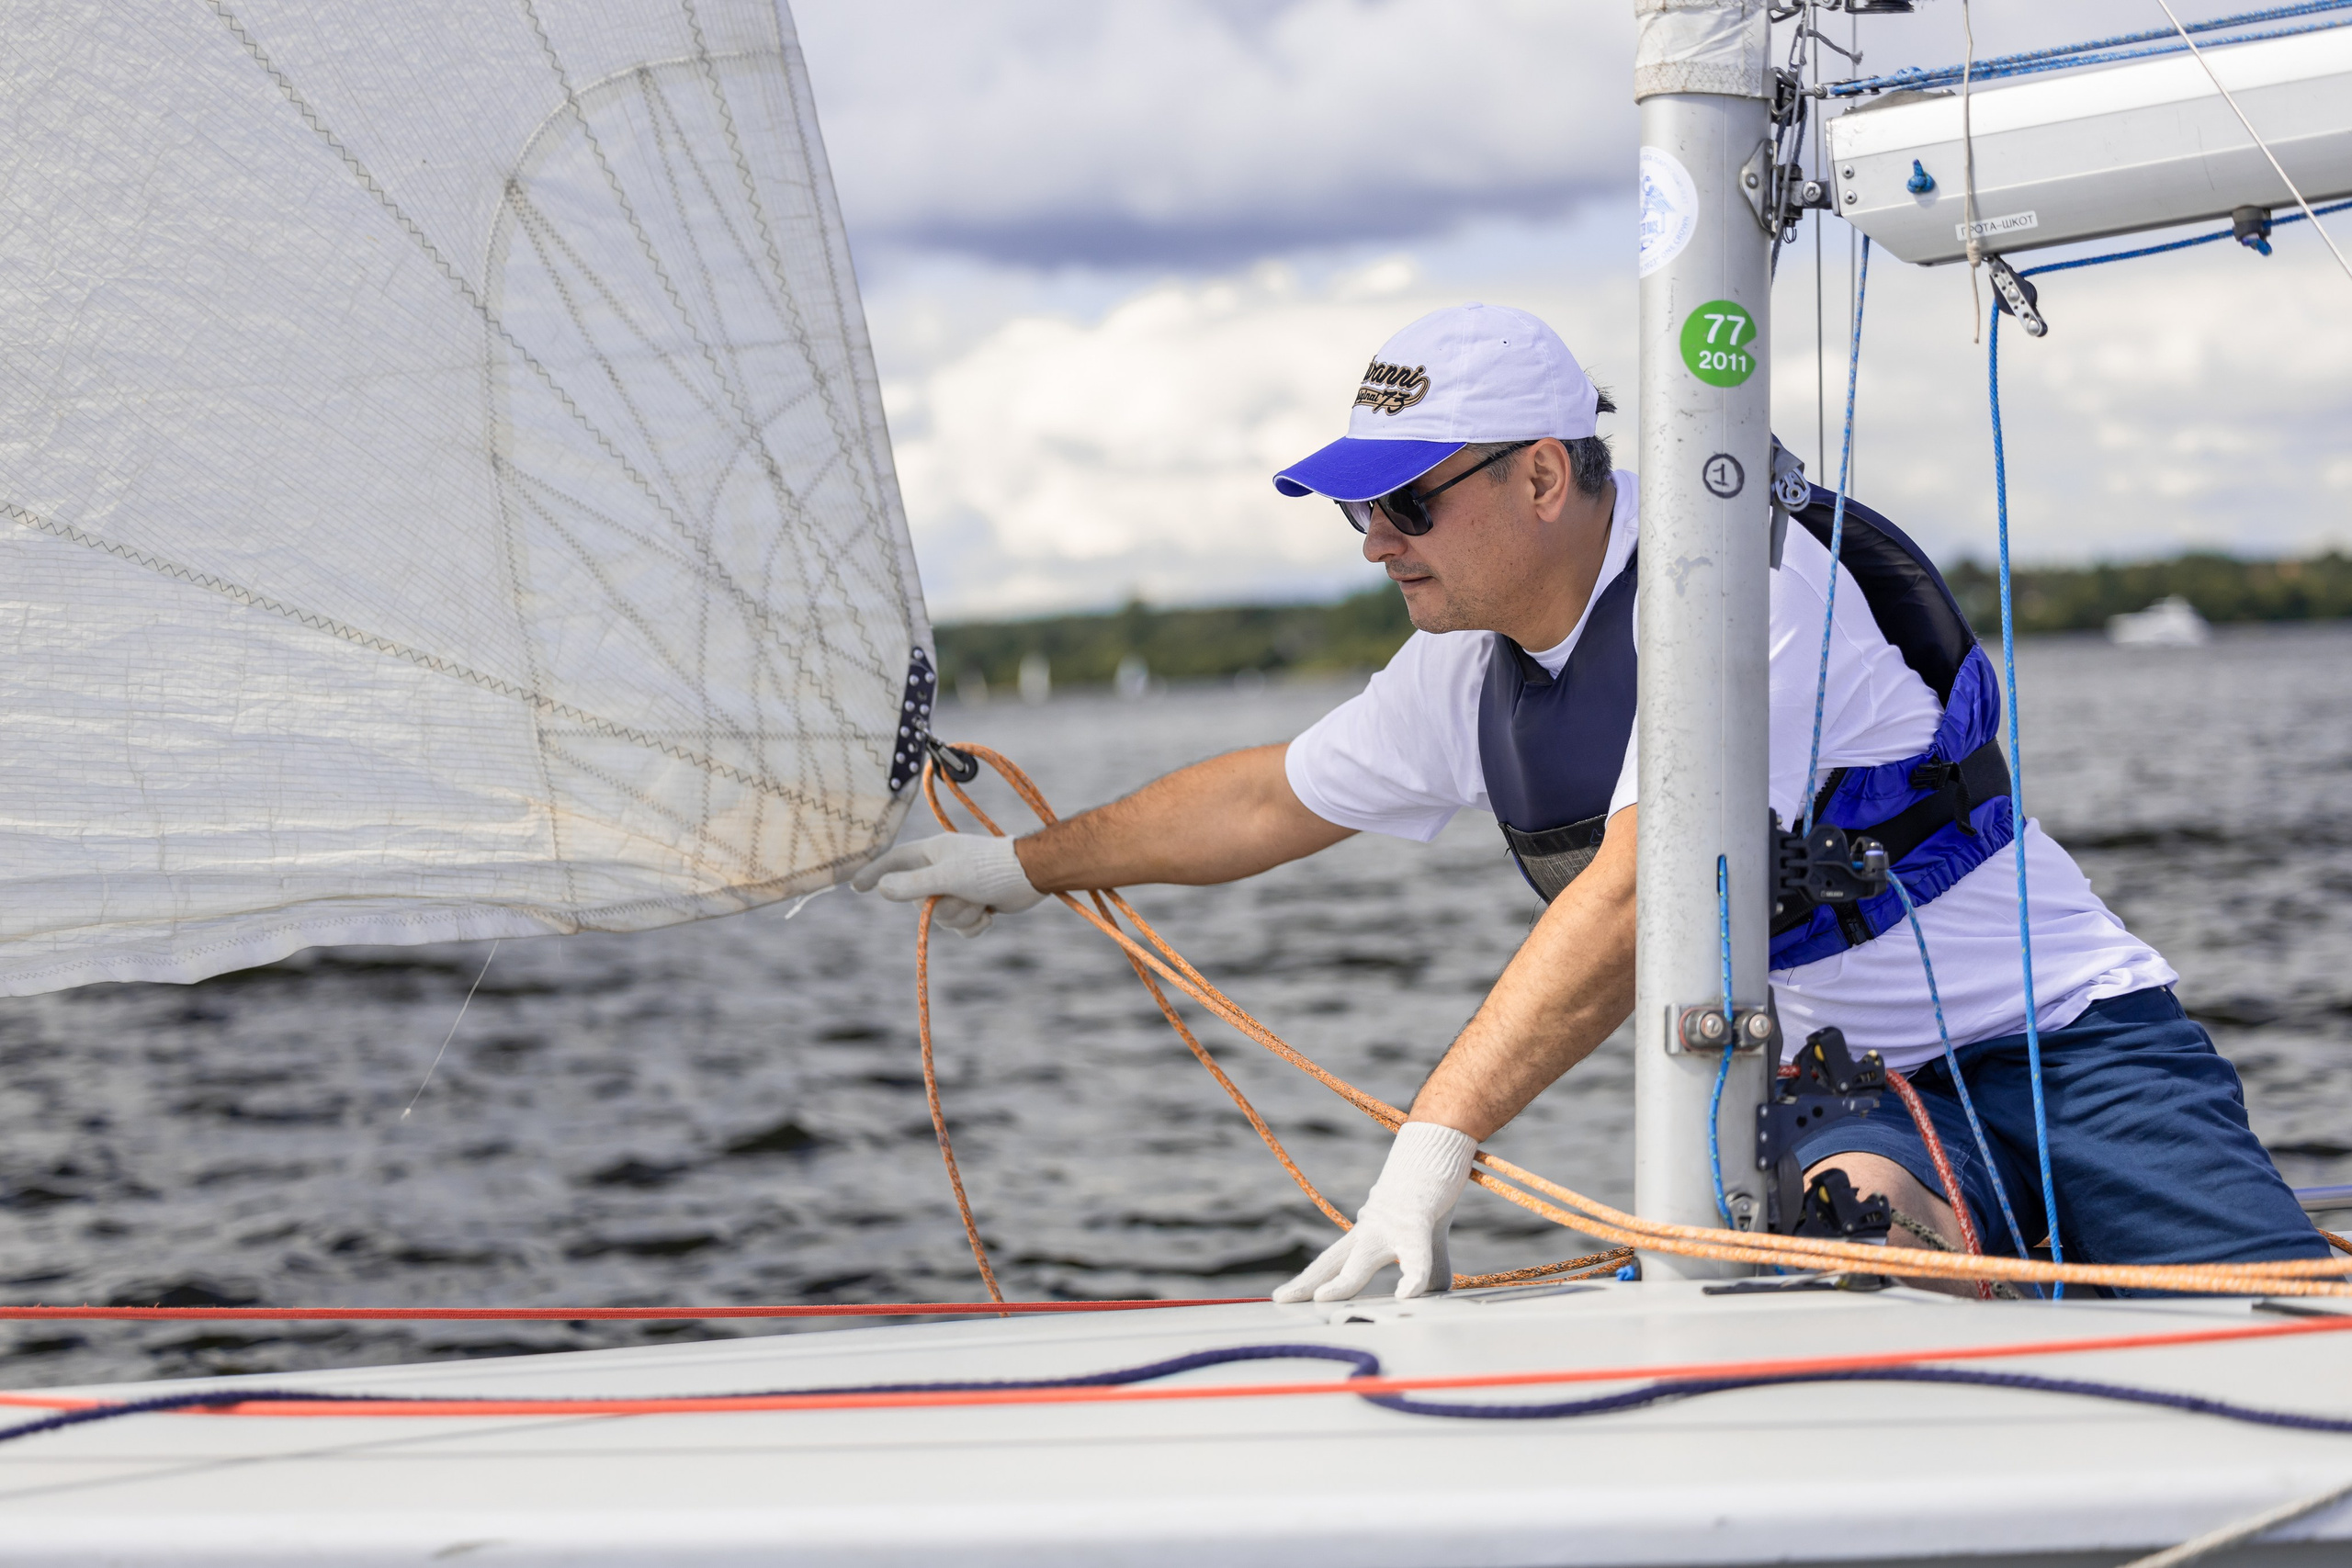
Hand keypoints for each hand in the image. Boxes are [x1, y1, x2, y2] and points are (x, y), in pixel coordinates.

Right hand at [850, 833, 1045, 936]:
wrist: (1031, 876)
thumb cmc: (988, 868)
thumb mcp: (947, 877)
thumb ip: (913, 885)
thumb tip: (882, 889)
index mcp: (931, 853)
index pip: (894, 862)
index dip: (874, 873)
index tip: (856, 886)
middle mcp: (941, 869)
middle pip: (921, 902)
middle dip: (943, 907)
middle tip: (963, 895)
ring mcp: (958, 887)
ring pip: (942, 918)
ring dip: (963, 916)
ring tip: (981, 901)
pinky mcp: (974, 903)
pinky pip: (960, 927)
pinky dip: (974, 925)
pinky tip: (989, 913)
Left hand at [1272, 1121, 1476, 1302]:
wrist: (1436, 1147)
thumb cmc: (1429, 1196)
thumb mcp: (1426, 1240)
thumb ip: (1427, 1270)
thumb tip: (1435, 1294)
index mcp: (1366, 1235)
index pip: (1332, 1262)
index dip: (1310, 1280)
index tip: (1286, 1296)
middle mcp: (1371, 1230)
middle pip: (1332, 1260)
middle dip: (1306, 1283)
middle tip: (1280, 1300)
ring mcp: (1391, 1226)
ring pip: (1362, 1258)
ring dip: (1343, 1282)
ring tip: (1323, 1300)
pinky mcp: (1419, 1221)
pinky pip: (1417, 1254)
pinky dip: (1414, 1277)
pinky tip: (1406, 1294)